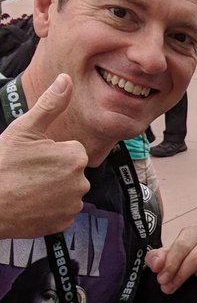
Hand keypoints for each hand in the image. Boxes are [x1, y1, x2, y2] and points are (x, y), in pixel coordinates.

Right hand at [0, 74, 89, 236]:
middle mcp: (81, 182)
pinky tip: (30, 203)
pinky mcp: (64, 223)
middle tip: (26, 173)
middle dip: (53, 171)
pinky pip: (61, 211)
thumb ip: (50, 104)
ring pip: (66, 191)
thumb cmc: (3, 163)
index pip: (70, 150)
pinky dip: (49, 208)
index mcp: (75, 157)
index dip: (49, 152)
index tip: (30, 157)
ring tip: (26, 188)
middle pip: (70, 171)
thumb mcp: (24, 129)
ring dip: (52, 189)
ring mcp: (73, 206)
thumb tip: (66, 79)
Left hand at [146, 223, 196, 294]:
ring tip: (175, 286)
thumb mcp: (172, 257)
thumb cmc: (190, 260)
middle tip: (165, 285)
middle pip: (193, 255)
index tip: (160, 276)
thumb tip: (155, 263)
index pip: (181, 244)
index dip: (169, 262)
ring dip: (186, 275)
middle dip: (176, 271)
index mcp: (196, 230)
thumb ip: (159, 257)